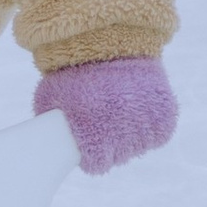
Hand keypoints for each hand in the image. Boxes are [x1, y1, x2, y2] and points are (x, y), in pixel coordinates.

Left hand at [32, 54, 178, 175]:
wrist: (112, 41)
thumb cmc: (77, 70)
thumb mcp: (53, 97)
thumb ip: (52, 121)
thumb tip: (41, 138)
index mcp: (95, 133)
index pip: (97, 165)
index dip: (92, 157)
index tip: (89, 146)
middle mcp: (123, 133)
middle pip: (119, 157)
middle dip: (112, 146)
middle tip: (105, 126)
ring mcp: (146, 124)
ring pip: (140, 147)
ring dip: (132, 137)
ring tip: (122, 117)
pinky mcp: (165, 115)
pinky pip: (159, 135)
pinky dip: (151, 129)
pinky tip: (138, 116)